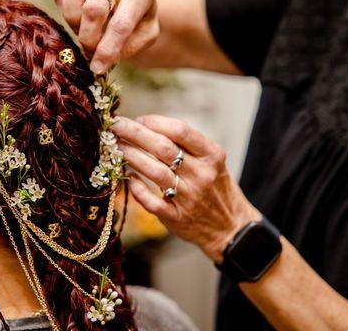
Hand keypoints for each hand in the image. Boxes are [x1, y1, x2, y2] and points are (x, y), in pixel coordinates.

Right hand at [48, 0, 158, 73]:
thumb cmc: (139, 17)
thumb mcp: (147, 34)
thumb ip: (132, 46)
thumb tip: (104, 55)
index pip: (121, 26)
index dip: (107, 51)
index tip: (98, 68)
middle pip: (93, 8)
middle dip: (88, 37)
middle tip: (90, 48)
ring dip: (71, 16)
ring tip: (80, 27)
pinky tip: (62, 1)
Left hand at [111, 115, 261, 262]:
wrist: (231, 228)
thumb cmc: (215, 187)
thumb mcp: (212, 162)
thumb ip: (186, 146)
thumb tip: (148, 126)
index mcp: (211, 156)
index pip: (180, 130)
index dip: (154, 122)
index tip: (138, 118)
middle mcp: (201, 175)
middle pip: (163, 148)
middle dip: (135, 133)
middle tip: (116, 125)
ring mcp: (189, 197)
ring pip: (155, 171)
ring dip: (131, 156)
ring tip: (116, 146)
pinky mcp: (176, 217)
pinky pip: (151, 201)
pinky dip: (137, 188)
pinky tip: (128, 177)